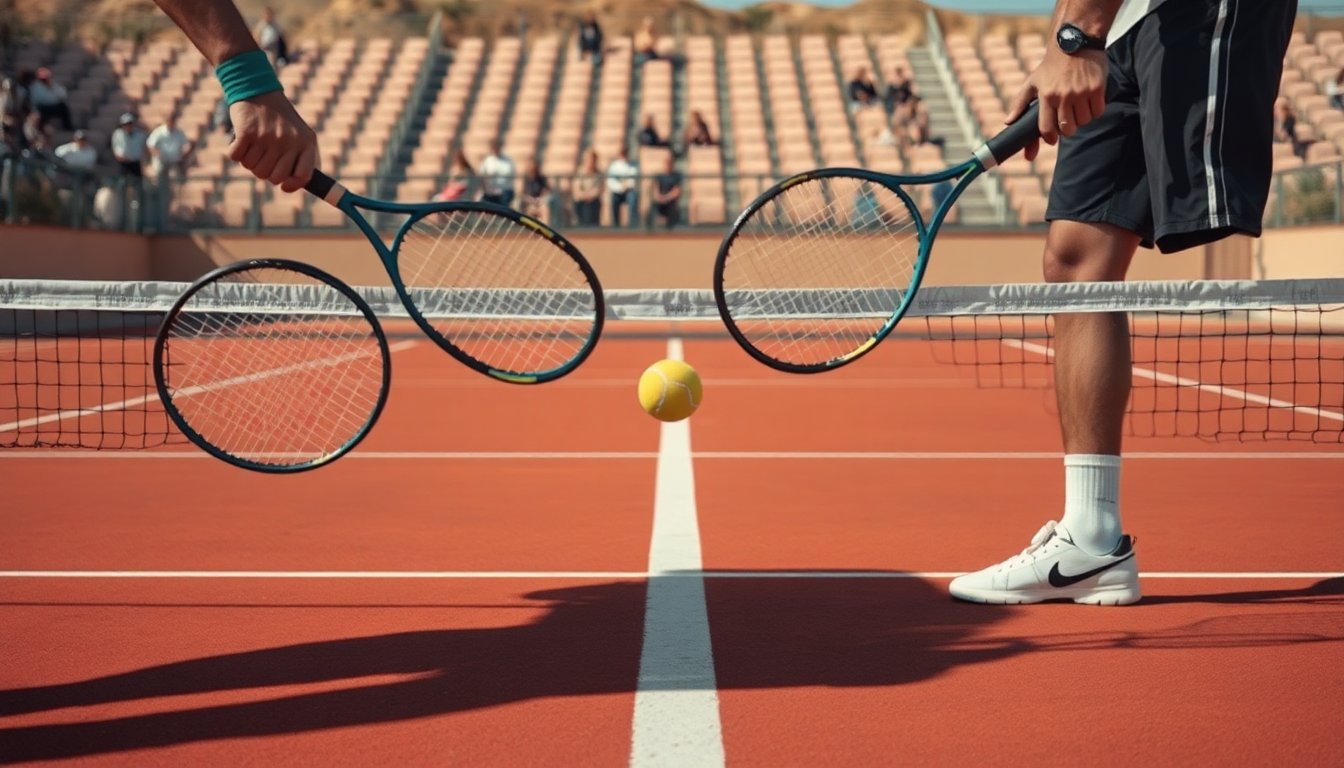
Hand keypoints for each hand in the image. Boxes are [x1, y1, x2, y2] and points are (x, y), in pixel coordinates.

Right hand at [228, 90, 317, 192]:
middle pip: (273, 178)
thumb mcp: (299, 134)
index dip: (292, 185)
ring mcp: (268, 137)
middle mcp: (289, 141)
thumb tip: (294, 185)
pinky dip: (234, 152)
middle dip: (265, 171)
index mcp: (306, 142)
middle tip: (263, 157)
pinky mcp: (247, 132)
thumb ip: (301, 158)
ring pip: (254, 169)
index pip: (302, 176)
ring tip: (253, 144)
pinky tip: (240, 140)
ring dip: (249, 161)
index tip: (283, 186)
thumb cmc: (279, 118)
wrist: (257, 89)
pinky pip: (236, 158)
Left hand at [1007, 47, 1106, 161]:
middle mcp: (1063, 96)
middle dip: (1067, 129)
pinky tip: (1090, 102)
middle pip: (1068, 129)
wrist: (1075, 41)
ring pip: (1084, 121)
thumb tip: (1008, 122)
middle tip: (1067, 120)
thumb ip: (1020, 103)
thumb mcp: (1032, 81)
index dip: (1050, 138)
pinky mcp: (1097, 88)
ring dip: (1082, 119)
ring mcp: (1081, 93)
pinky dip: (1095, 111)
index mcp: (1046, 96)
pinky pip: (1098, 112)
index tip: (1052, 139)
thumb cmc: (1051, 65)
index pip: (1047, 128)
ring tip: (1078, 108)